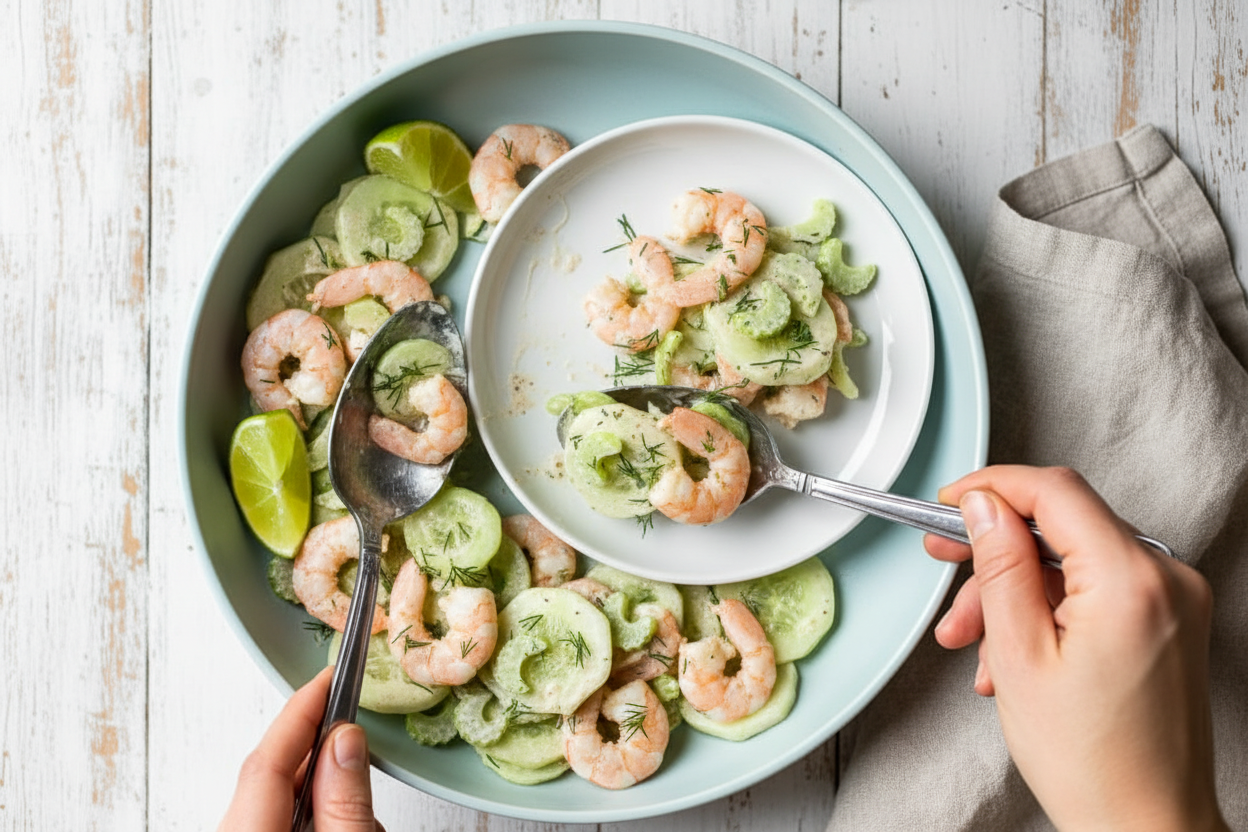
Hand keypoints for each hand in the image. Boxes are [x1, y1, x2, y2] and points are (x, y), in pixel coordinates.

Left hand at [219, 667, 383, 831]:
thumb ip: (345, 803)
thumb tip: (345, 741)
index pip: (267, 760)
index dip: (301, 712)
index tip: (330, 678)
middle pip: (272, 774)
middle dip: (319, 750)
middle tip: (354, 722)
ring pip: (281, 796)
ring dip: (325, 793)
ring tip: (363, 816)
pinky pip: (281, 818)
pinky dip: (318, 814)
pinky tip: (347, 827)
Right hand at [925, 466, 1226, 831]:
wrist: (1147, 826)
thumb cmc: (1092, 763)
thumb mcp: (1019, 656)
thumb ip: (999, 567)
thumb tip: (983, 505)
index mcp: (1132, 581)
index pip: (1054, 492)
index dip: (991, 487)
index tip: (948, 501)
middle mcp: (1166, 578)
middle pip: (1060, 526)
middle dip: (994, 551)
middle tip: (944, 560)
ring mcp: (1174, 600)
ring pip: (1071, 560)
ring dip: (1012, 590)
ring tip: (971, 642)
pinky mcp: (1169, 621)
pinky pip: (1095, 588)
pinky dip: (1047, 608)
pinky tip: (1012, 653)